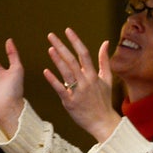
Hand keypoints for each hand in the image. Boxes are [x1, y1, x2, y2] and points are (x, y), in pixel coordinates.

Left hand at [43, 28, 120, 142]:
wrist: (103, 122)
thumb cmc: (104, 100)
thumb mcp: (107, 79)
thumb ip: (104, 60)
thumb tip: (106, 42)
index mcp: (94, 74)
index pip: (84, 53)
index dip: (75, 41)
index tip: (67, 30)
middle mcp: (86, 81)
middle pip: (72, 60)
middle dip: (61, 46)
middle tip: (51, 35)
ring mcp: (78, 91)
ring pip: (66, 73)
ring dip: (57, 60)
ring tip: (49, 48)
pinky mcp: (70, 102)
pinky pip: (61, 89)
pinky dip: (53, 80)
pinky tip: (46, 71)